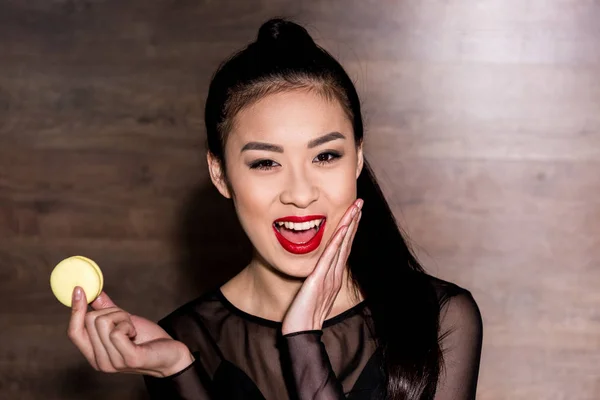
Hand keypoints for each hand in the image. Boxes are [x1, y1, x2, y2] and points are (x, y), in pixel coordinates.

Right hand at [67, 288, 193, 377]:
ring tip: (132, 329)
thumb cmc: (148, 340)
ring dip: (122, 317)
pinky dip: (128, 324)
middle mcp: (100, 361)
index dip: (75, 310)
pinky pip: (117, 331)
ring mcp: (113, 362)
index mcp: (94, 354)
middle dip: (111, 311)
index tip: (79, 289)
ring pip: (103, 322)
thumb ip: (106, 311)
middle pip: (90, 320)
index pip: (73, 332)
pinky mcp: (129, 359)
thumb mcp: (124, 322)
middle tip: (127, 321)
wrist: (172, 354)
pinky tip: (135, 333)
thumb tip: (92, 293)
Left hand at [281, 198, 362, 334]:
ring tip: (355, 208)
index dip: (350, 229)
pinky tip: (342, 228)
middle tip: (360, 203)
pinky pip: (330, 257)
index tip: (354, 213)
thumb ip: (317, 282)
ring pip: (342, 246)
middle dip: (354, 221)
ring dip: (349, 225)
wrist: (301, 332)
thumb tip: (317, 272)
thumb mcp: (313, 294)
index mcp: (333, 277)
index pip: (343, 248)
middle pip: (347, 243)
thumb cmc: (304, 316)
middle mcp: (334, 274)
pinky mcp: (319, 279)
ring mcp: (328, 276)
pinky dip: (337, 241)